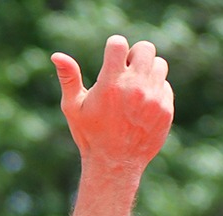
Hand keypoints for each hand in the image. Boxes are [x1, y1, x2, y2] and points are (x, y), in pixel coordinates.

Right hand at [52, 35, 172, 172]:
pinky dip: (155, 90)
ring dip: (147, 71)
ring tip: (134, 90)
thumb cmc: (89, 135)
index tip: (111, 58)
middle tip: (125, 72)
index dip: (114, 47)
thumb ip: (68, 78)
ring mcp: (153, 98)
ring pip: (159, 64)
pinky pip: (165, 86)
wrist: (115, 164)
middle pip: (145, 48)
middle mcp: (135, 88)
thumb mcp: (73, 108)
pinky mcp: (166, 108)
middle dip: (134, 56)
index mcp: (110, 85)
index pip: (118, 43)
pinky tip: (141, 107)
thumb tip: (57, 55)